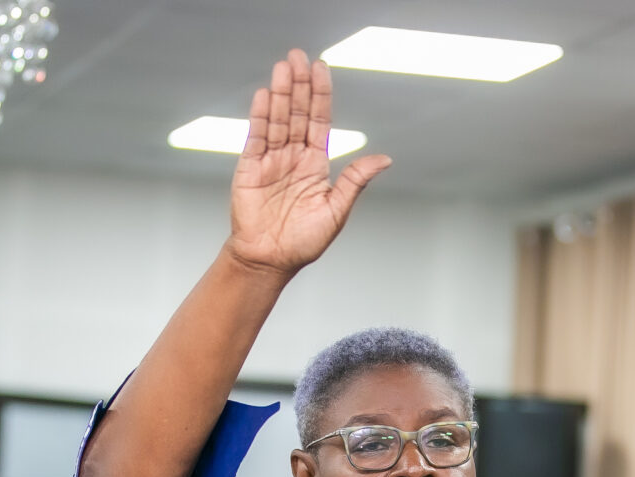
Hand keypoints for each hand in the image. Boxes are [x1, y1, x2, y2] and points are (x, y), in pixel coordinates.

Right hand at [226, 50, 391, 276]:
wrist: (271, 260)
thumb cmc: (304, 242)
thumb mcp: (337, 210)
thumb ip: (355, 181)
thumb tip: (384, 159)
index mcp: (315, 165)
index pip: (319, 122)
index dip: (321, 95)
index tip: (321, 68)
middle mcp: (293, 157)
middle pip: (298, 114)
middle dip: (300, 85)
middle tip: (299, 57)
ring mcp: (271, 161)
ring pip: (277, 120)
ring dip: (281, 93)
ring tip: (284, 68)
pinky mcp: (250, 168)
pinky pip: (256, 138)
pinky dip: (260, 116)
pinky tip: (265, 96)